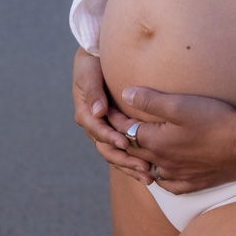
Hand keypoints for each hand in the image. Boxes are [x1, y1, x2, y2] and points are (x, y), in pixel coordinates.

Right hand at [71, 47, 153, 181]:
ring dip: (131, 166)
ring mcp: (104, 130)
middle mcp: (95, 125)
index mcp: (86, 114)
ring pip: (115, 154)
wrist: (95, 58)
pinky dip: (133, 161)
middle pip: (107, 149)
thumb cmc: (91, 64)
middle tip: (144, 169)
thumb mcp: (89, 74)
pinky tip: (149, 170)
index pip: (98, 130)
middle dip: (125, 160)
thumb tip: (99, 112)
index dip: (110, 137)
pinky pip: (123, 150)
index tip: (125, 143)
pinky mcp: (115, 130)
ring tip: (149, 177)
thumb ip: (94, 92)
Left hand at [107, 86, 235, 192]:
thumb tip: (126, 95)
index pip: (126, 131)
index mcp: (155, 142)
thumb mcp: (180, 104)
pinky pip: (169, 185)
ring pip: (150, 170)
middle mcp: (162, 163)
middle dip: (124, 139)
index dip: (116, 119)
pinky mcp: (193, 184)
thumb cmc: (213, 120)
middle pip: (135, 152)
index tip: (108, 110)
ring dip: (142, 159)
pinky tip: (163, 173)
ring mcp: (177, 176)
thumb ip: (151, 101)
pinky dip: (161, 177)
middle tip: (117, 128)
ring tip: (139, 148)